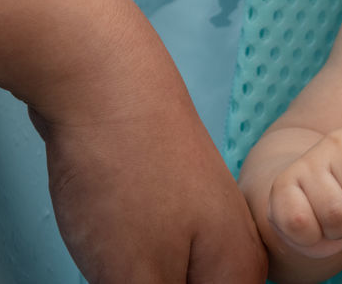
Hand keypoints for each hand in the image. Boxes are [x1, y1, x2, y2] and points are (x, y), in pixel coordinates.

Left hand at [32, 103, 266, 283]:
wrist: (106, 78)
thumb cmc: (129, 174)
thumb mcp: (136, 276)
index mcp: (240, 271)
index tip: (136, 283)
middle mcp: (231, 244)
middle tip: (118, 273)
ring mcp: (197, 218)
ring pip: (172, 283)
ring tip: (109, 261)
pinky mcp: (162, 201)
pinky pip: (151, 257)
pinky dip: (125, 270)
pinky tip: (102, 256)